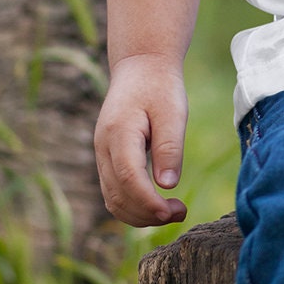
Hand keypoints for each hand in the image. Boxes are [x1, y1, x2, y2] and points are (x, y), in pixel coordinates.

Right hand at [95, 54, 189, 226]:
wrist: (140, 68)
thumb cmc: (159, 87)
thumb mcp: (172, 112)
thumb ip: (169, 147)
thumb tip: (167, 186)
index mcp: (119, 132)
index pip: (128, 178)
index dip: (149, 202)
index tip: (174, 211)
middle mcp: (103, 147)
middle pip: (117, 195)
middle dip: (148, 214)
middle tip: (181, 212)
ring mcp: (102, 155)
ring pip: (112, 199)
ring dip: (140, 215)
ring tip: (174, 212)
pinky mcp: (107, 160)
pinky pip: (114, 193)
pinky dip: (133, 207)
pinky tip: (158, 206)